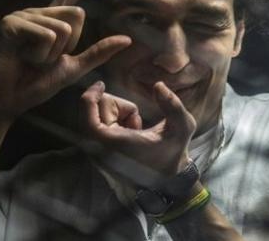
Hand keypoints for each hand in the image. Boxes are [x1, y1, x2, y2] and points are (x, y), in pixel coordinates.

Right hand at [0, 0, 131, 120]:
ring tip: (29, 62)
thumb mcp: (73, 68)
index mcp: (49, 20)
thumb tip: (127, 39)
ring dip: (52, 55)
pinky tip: (21, 60)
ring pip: (63, 28)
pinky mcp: (10, 23)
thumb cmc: (33, 86)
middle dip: (70, 45)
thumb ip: (97, 53)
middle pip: (77, 14)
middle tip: (44, 61)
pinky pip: (46, 35)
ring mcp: (22, 15)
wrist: (4, 103)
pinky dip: (40, 55)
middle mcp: (36, 12)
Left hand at [80, 80, 196, 179]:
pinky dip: (113, 124)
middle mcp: (98, 150)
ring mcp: (96, 154)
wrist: (167, 184)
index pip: (86, 112)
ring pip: (97, 118)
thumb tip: (158, 85)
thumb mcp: (182, 128)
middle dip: (116, 106)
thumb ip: (172, 105)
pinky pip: (98, 129)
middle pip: (94, 111)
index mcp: (111, 142)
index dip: (91, 94)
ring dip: (116, 116)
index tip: (101, 84)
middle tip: (136, 119)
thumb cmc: (173, 155)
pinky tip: (129, 134)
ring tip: (135, 130)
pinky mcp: (97, 156)